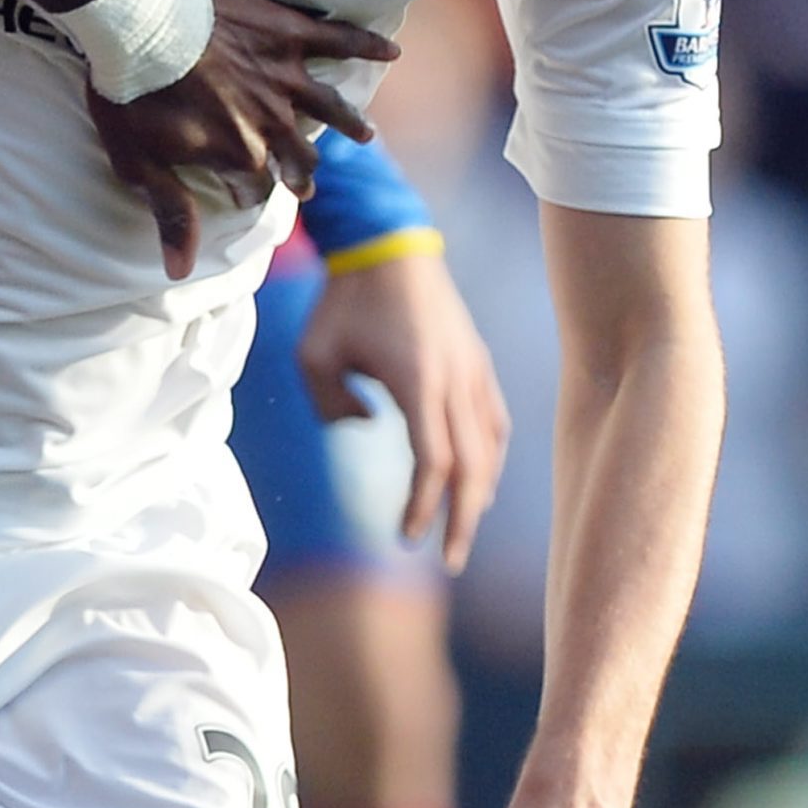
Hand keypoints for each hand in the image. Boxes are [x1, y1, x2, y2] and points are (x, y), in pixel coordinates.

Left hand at [88, 0, 395, 273]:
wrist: (136, 21)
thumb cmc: (130, 93)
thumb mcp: (139, 165)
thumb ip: (171, 213)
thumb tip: (180, 270)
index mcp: (239, 153)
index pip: (255, 188)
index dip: (249, 196)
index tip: (246, 200)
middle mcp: (272, 120)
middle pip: (298, 154)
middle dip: (301, 173)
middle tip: (307, 184)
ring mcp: (285, 75)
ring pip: (330, 105)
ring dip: (350, 122)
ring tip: (366, 135)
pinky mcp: (288, 32)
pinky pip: (339, 39)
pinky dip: (367, 45)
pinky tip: (391, 50)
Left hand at [299, 243, 509, 565]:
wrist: (388, 246)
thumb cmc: (344, 300)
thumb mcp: (314, 354)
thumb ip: (329, 403)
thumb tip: (362, 427)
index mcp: (421, 382)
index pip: (434, 460)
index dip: (425, 504)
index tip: (408, 537)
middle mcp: (457, 380)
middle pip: (472, 465)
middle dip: (462, 518)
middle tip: (448, 561)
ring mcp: (473, 371)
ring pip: (490, 446)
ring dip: (478, 491)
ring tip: (462, 528)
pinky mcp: (477, 362)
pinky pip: (494, 420)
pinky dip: (489, 455)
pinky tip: (479, 478)